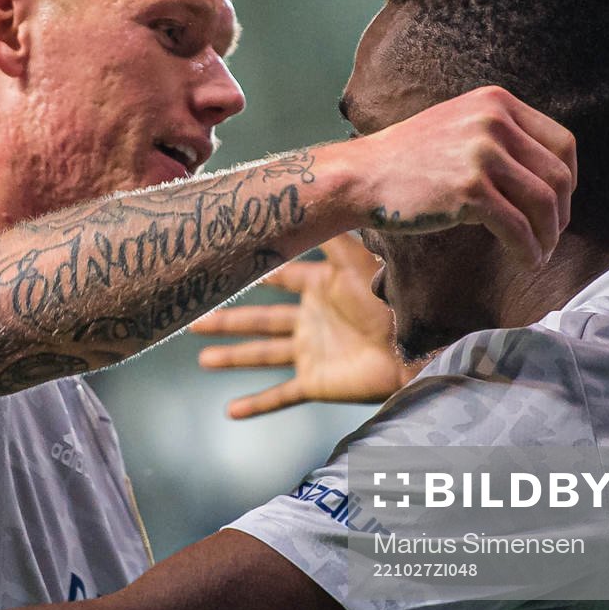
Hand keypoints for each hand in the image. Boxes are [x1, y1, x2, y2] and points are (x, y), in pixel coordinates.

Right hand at [189, 233, 409, 417]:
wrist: (413, 351)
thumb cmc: (390, 302)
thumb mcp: (356, 260)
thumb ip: (331, 233)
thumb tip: (308, 197)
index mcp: (321, 287)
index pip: (281, 277)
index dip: (256, 272)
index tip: (225, 263)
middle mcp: (311, 319)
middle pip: (260, 320)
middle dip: (228, 320)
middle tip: (194, 318)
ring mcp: (311, 352)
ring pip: (262, 355)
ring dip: (232, 357)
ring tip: (203, 358)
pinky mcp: (315, 382)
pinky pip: (280, 396)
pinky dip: (256, 405)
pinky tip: (231, 411)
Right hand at [346, 86, 575, 260]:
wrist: (362, 176)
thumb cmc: (409, 160)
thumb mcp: (460, 125)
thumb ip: (501, 137)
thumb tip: (548, 177)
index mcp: (497, 102)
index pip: (562, 142)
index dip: (568, 180)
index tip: (559, 205)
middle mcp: (494, 121)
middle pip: (558, 175)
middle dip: (561, 214)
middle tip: (551, 237)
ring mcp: (482, 154)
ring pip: (543, 204)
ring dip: (547, 237)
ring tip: (538, 254)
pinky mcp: (470, 190)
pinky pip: (518, 227)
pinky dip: (528, 250)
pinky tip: (525, 261)